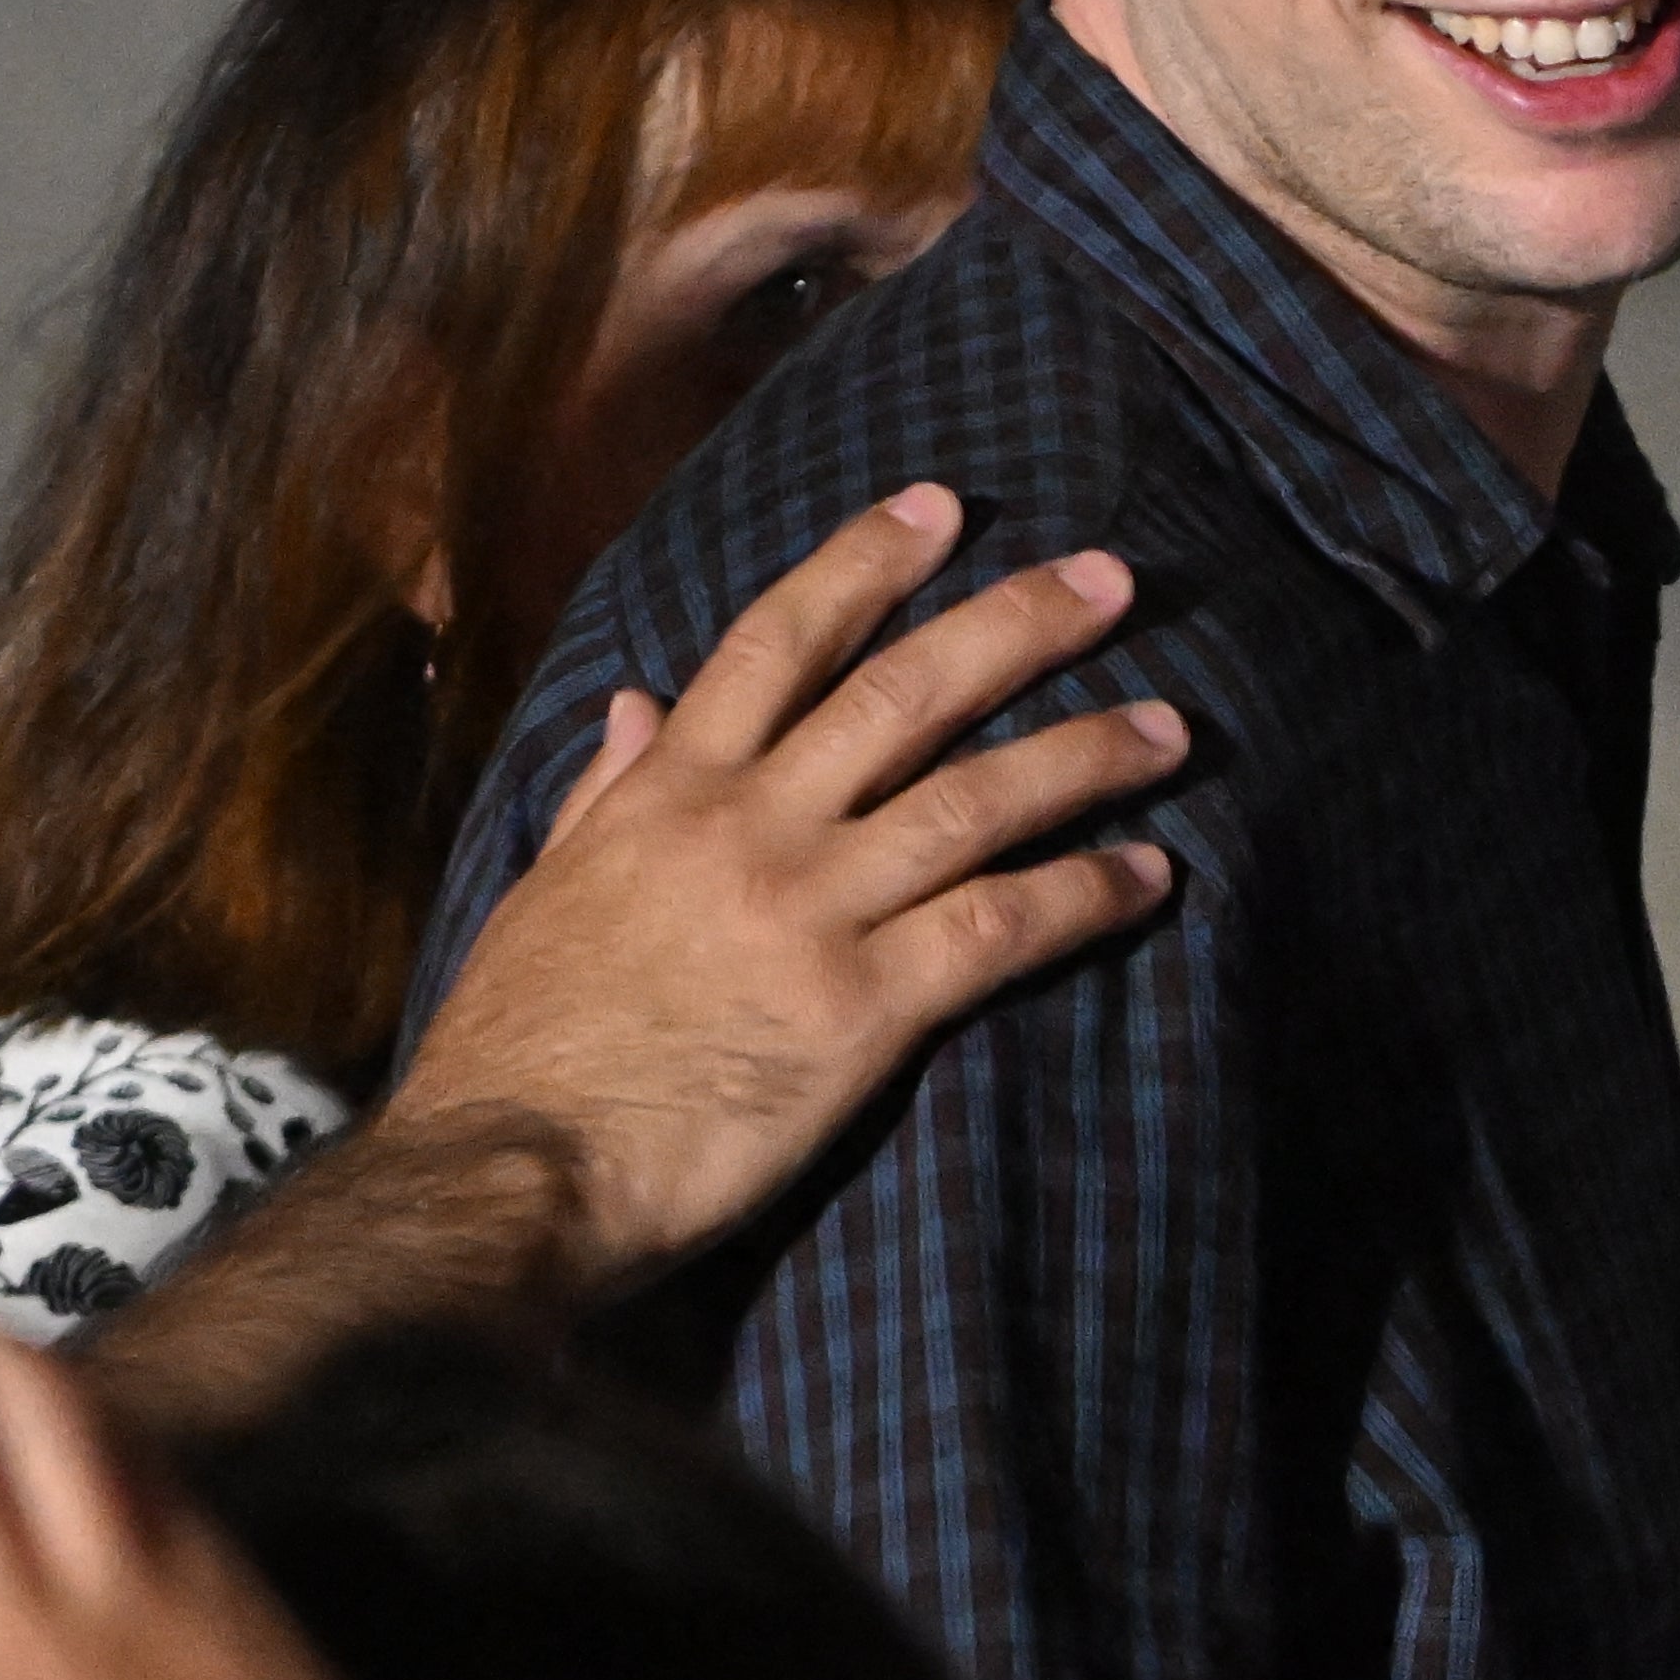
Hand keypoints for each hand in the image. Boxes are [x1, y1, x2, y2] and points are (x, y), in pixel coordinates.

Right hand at [393, 483, 1184, 1294]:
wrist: (509, 1170)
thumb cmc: (516, 1051)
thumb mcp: (541, 893)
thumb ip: (599, 793)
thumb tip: (635, 701)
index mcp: (665, 792)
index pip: (776, 642)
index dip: (864, 564)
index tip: (939, 508)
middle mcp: (749, 827)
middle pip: (904, 692)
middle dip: (1018, 626)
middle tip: (1113, 579)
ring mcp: (810, 912)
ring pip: (974, 798)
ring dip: (1085, 755)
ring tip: (1170, 730)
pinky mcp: (860, 1010)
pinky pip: (996, 928)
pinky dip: (1081, 894)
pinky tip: (1146, 876)